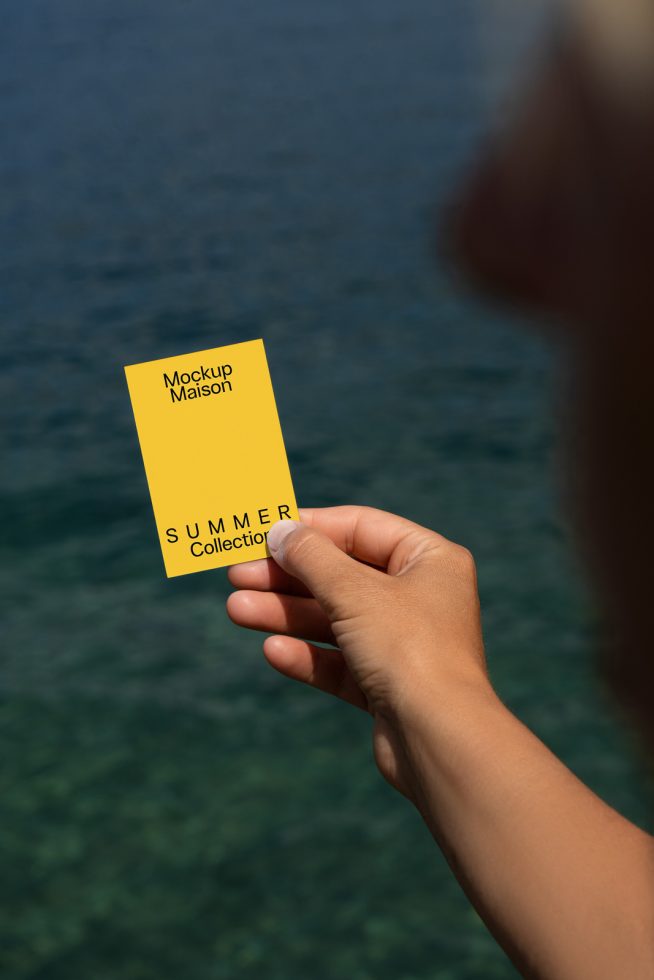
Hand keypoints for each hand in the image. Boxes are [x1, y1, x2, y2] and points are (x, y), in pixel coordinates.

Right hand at [226, 505, 490, 797]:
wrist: (440, 740)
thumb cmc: (407, 649)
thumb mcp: (353, 591)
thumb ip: (312, 557)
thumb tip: (280, 530)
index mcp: (430, 560)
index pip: (362, 528)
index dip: (311, 528)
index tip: (264, 531)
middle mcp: (420, 598)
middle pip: (341, 575)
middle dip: (287, 577)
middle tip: (236, 576)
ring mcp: (405, 644)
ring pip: (335, 620)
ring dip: (286, 614)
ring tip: (236, 610)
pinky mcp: (388, 687)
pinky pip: (341, 662)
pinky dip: (308, 655)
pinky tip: (273, 651)